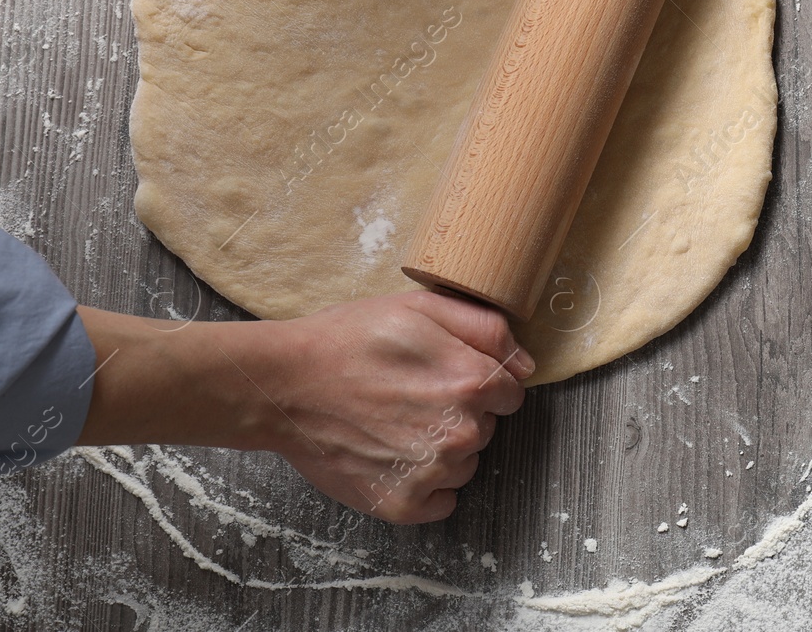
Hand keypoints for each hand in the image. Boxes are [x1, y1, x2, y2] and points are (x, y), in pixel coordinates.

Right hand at [260, 291, 532, 522]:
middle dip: (459, 412)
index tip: (445, 374)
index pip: (510, 393)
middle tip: (410, 393)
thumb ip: (488, 330)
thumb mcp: (422, 307)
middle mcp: (461, 433)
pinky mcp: (403, 504)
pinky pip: (442, 501)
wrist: (285, 384)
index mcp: (473, 383)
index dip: (480, 381)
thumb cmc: (351, 339)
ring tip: (395, 422)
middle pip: (486, 427)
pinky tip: (393, 455)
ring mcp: (432, 473)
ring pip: (465, 464)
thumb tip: (526, 364)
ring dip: (442, 448)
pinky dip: (424, 483)